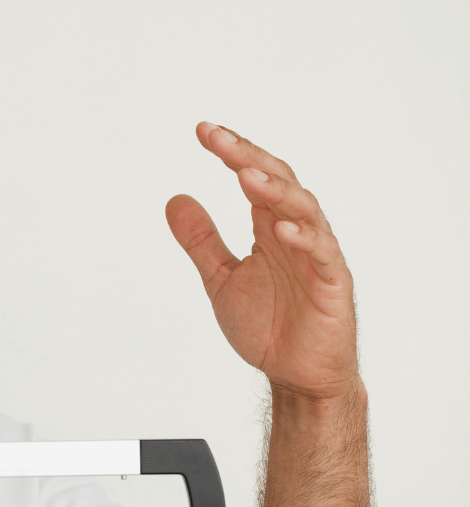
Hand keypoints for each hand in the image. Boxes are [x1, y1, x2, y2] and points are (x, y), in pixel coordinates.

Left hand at [166, 122, 358, 400]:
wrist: (296, 375)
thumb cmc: (267, 326)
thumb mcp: (220, 279)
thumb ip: (200, 240)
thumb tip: (174, 198)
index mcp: (270, 227)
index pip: (253, 177)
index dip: (231, 152)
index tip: (202, 131)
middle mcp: (295, 233)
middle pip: (277, 182)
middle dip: (247, 157)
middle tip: (216, 138)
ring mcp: (317, 256)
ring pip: (303, 209)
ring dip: (275, 190)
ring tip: (246, 174)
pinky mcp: (332, 283)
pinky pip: (321, 254)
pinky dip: (303, 237)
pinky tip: (279, 228)